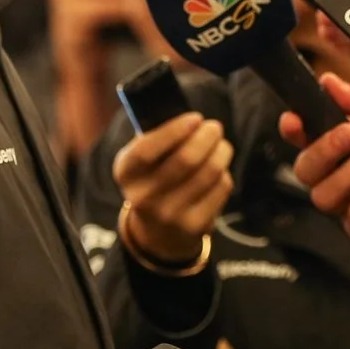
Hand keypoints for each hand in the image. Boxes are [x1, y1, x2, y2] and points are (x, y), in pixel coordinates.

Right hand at [114, 113, 233, 263]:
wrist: (157, 231)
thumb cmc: (154, 178)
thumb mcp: (143, 160)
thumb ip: (159, 136)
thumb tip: (191, 117)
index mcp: (126, 172)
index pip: (146, 149)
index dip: (174, 130)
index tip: (196, 118)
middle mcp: (143, 197)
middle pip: (186, 159)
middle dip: (207, 136)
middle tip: (214, 127)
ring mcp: (169, 215)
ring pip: (209, 171)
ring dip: (221, 151)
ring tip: (221, 145)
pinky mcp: (194, 226)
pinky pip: (221, 187)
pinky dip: (224, 172)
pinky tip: (217, 171)